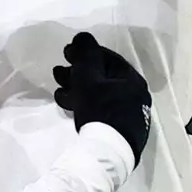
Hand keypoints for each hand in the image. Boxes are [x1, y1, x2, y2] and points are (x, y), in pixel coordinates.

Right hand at [52, 32, 151, 163]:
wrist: (107, 155)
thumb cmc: (100, 110)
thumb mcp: (88, 79)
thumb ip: (85, 55)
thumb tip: (83, 36)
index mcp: (132, 81)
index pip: (108, 58)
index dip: (86, 53)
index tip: (67, 53)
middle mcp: (133, 96)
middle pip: (102, 78)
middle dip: (78, 72)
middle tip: (58, 71)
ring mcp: (128, 115)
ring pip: (98, 95)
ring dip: (76, 89)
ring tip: (58, 90)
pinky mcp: (119, 132)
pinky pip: (99, 111)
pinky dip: (83, 105)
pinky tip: (67, 106)